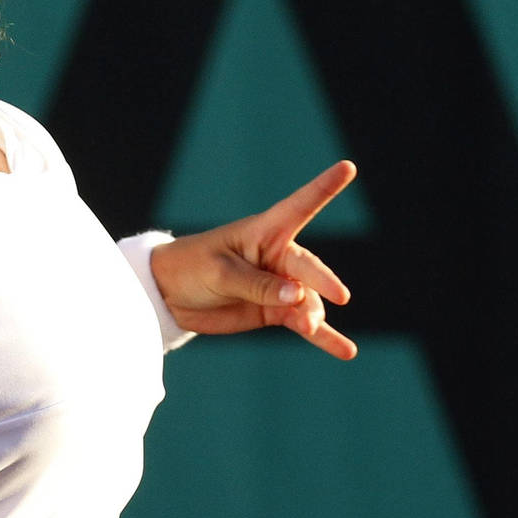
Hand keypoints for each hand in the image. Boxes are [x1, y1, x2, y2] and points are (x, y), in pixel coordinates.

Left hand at [148, 161, 357, 358]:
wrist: (169, 296)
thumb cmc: (191, 268)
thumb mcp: (220, 272)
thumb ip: (258, 284)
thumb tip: (298, 295)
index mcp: (264, 231)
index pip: (300, 205)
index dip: (324, 187)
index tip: (348, 167)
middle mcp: (278, 255)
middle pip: (308, 268)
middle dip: (323, 281)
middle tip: (339, 297)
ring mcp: (280, 285)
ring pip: (309, 300)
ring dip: (314, 315)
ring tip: (311, 328)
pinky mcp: (276, 311)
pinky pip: (304, 323)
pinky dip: (323, 338)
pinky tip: (345, 350)